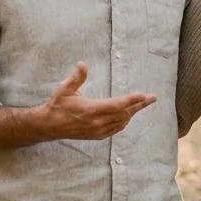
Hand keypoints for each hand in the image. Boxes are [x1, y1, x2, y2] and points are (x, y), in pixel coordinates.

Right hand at [39, 62, 155, 140]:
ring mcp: (97, 130)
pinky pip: (115, 129)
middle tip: (152, 98)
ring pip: (121, 122)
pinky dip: (124, 122)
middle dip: (139, 105)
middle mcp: (97, 122)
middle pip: (124, 113)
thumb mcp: (65, 89)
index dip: (132, 100)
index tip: (144, 95)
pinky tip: (127, 117)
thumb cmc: (57, 105)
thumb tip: (82, 64)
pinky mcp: (96, 136)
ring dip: (132, 113)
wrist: (49, 126)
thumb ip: (76, 77)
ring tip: (142, 104)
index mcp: (91, 109)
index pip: (117, 105)